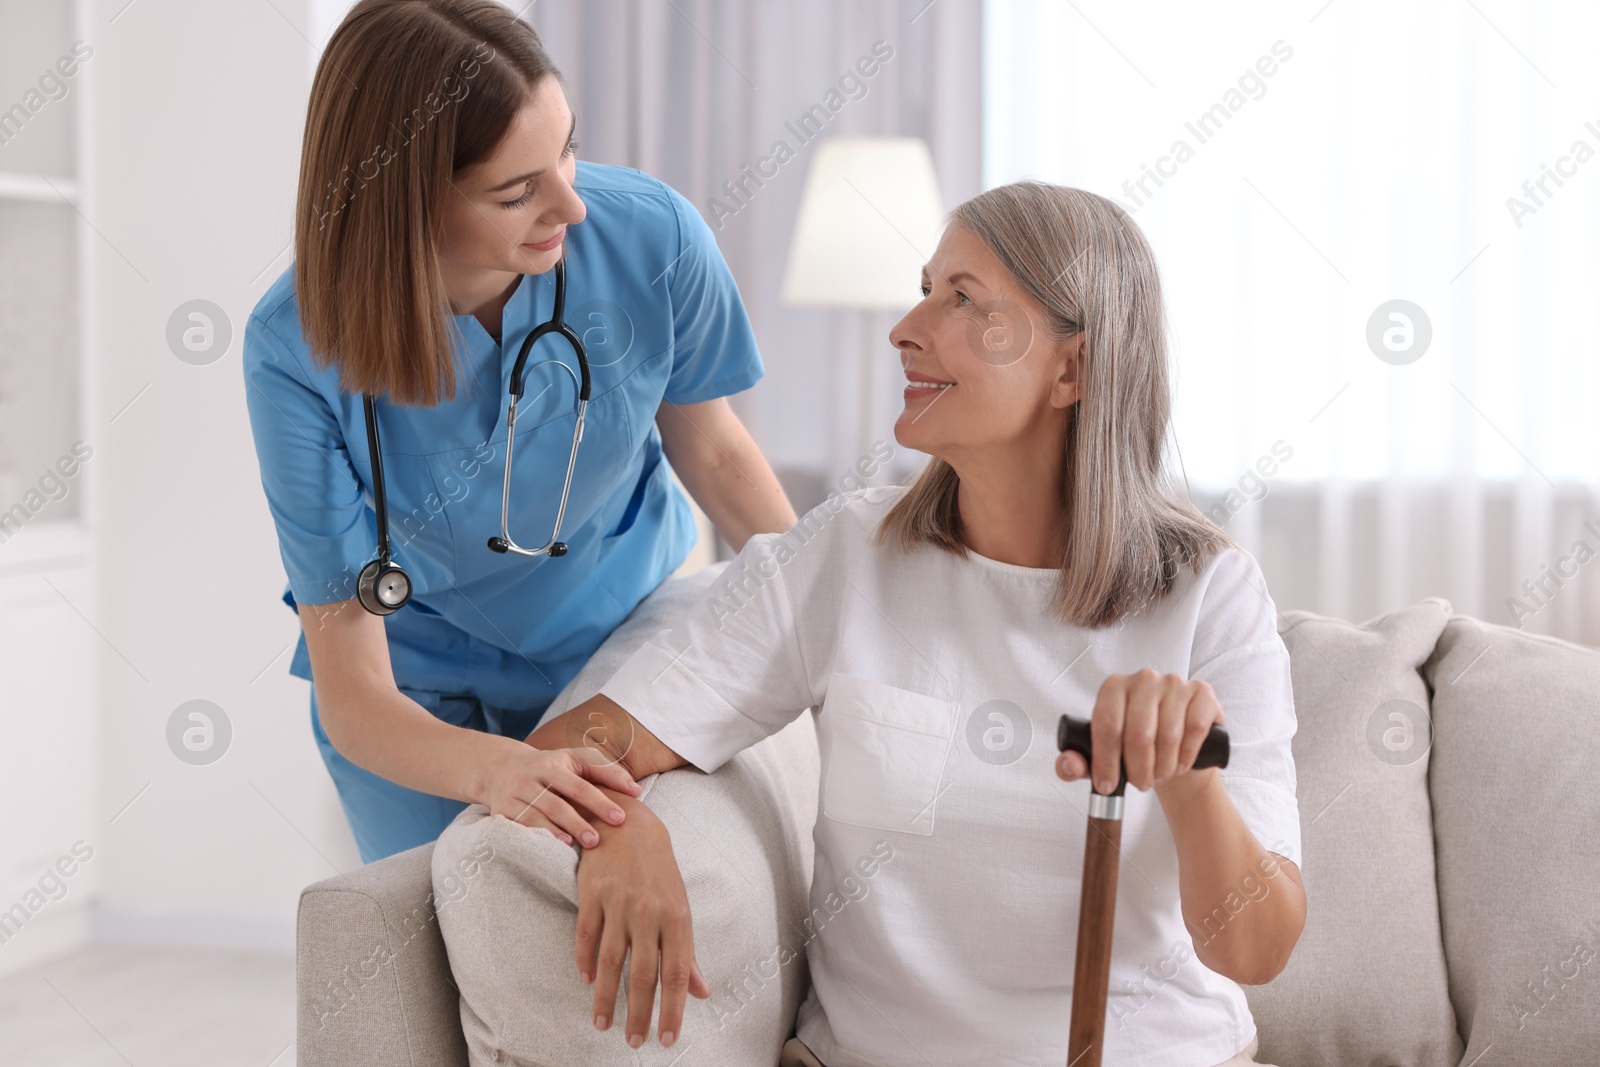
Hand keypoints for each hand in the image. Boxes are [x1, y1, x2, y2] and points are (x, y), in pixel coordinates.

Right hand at [477, 735, 641, 846]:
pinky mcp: (501, 811)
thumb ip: (606, 770)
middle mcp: (531, 778)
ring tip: (577, 845)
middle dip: (579, 822)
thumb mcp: (575, 759)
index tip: (620, 817)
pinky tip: (553, 846)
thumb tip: (635, 790)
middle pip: (557, 804)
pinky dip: (537, 836)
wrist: (499, 767)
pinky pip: (520, 826)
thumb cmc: (550, 765)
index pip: (579, 785)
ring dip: (557, 832)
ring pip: (537, 817)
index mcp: (553, 764)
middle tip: (598, 840)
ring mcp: (514, 795)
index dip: (600, 802)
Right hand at [576, 797, 710, 1048]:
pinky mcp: (592, 892)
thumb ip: (687, 953)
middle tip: (633, 1043)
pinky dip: (585, 960)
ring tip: (602, 1025)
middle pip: (643, 974)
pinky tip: (587, 981)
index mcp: (677, 918)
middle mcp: (649, 913)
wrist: (630, 824)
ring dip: (606, 998)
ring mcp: (620, 903)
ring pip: (611, 961)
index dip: (672, 1010)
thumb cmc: (659, 873)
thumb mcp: (679, 908)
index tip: (667, 1039)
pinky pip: (586, 934)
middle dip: (638, 1014)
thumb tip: (701, 992)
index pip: (676, 975)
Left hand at [1055, 668, 1225, 793]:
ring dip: (1163, 766)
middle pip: (1138, 733)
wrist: (1174, 750)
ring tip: (1159, 773)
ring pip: (1168, 735)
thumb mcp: (1101, 760)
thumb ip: (1076, 764)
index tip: (1107, 785)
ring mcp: (1174, 683)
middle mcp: (1143, 679)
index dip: (1106, 760)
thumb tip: (1069, 764)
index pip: (1106, 724)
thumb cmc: (1134, 751)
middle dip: (1138, 769)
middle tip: (1139, 784)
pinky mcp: (1202, 693)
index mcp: (1114, 687)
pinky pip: (1195, 729)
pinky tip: (1180, 764)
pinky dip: (1186, 756)